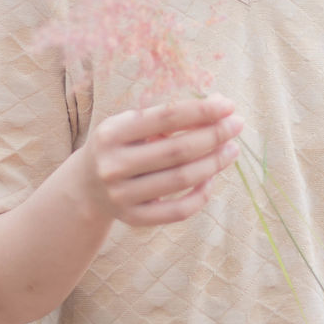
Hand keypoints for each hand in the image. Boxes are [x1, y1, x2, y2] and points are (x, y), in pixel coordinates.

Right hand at [79, 93, 242, 226]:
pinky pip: (178, 211)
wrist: (86, 186)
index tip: (229, 105)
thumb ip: (169, 116)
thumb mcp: (132, 124)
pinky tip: (212, 178)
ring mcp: (122, 195)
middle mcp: (114, 165)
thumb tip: (218, 104)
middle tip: (237, 125)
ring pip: (181, 180)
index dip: (201, 110)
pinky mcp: (134, 219)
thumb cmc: (120, 145)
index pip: (166, 117)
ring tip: (232, 149)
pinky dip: (200, 195)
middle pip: (177, 150)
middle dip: (214, 135)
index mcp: (112, 133)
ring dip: (214, 163)